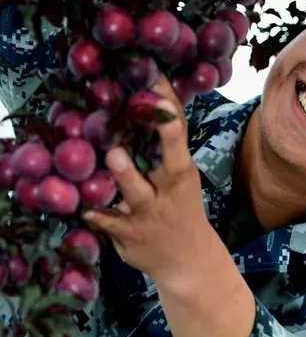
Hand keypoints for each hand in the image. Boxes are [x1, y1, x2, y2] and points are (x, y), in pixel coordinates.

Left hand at [82, 73, 214, 283]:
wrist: (188, 260)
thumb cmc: (178, 207)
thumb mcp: (178, 176)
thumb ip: (160, 148)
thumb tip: (136, 102)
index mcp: (180, 170)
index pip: (179, 131)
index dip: (169, 105)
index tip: (156, 76)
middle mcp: (169, 189)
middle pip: (171, 160)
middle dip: (165, 135)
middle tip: (149, 107)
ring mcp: (151, 213)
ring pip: (139, 193)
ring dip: (127, 175)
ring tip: (114, 155)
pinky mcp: (131, 235)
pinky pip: (112, 224)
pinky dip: (99, 216)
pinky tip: (85, 209)